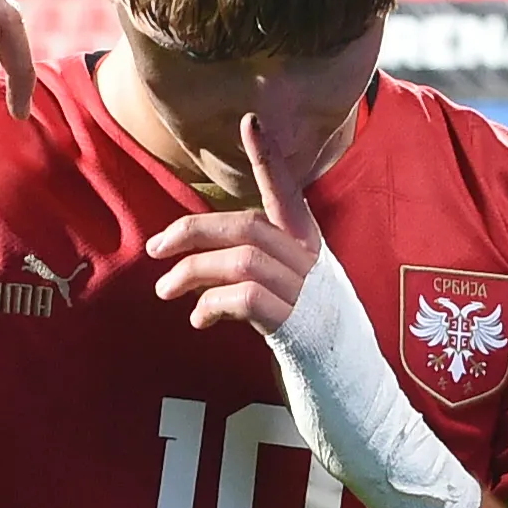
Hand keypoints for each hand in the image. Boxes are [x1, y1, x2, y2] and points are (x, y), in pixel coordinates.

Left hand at [147, 113, 323, 333]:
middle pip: (247, 226)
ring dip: (193, 272)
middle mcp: (312, 264)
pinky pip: (245, 298)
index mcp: (311, 247)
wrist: (352, 385)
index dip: (269, 159)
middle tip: (155, 248)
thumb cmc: (314, 335)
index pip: (288, 194)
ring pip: (242, 260)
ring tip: (166, 290)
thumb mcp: (294, 289)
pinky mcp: (299, 326)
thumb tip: (205, 259)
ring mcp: (308, 294)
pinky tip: (199, 318)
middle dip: (192, 231)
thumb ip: (262, 266)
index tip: (252, 121)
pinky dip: (212, 304)